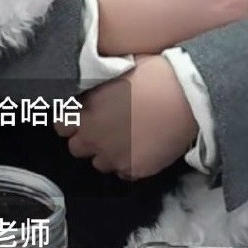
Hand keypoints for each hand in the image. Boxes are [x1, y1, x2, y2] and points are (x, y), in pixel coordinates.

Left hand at [55, 55, 199, 178]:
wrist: (186, 96)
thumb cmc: (151, 75)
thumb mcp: (112, 74)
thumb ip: (92, 92)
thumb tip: (84, 96)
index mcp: (84, 113)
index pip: (61, 127)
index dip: (71, 120)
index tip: (81, 115)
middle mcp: (94, 139)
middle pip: (76, 148)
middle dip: (86, 138)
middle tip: (103, 127)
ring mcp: (115, 157)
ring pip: (99, 163)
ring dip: (106, 152)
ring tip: (123, 138)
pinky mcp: (137, 170)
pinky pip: (124, 173)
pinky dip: (128, 162)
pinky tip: (139, 148)